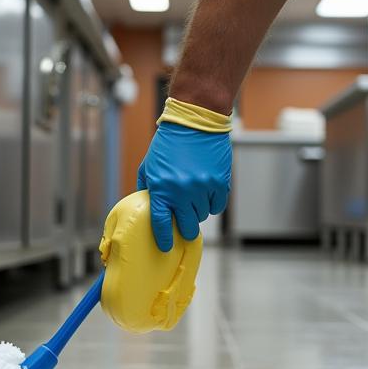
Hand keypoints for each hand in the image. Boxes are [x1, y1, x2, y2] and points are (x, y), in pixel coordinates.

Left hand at [136, 122, 231, 250]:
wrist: (194, 121)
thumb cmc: (169, 143)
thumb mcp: (149, 165)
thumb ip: (148, 188)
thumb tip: (148, 208)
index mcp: (162, 188)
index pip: (161, 223)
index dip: (163, 239)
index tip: (165, 247)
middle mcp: (182, 191)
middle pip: (187, 226)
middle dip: (185, 228)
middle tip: (184, 222)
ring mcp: (202, 188)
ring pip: (202, 215)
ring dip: (198, 209)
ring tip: (194, 194)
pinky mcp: (220, 183)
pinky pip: (217, 206)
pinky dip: (212, 202)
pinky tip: (207, 191)